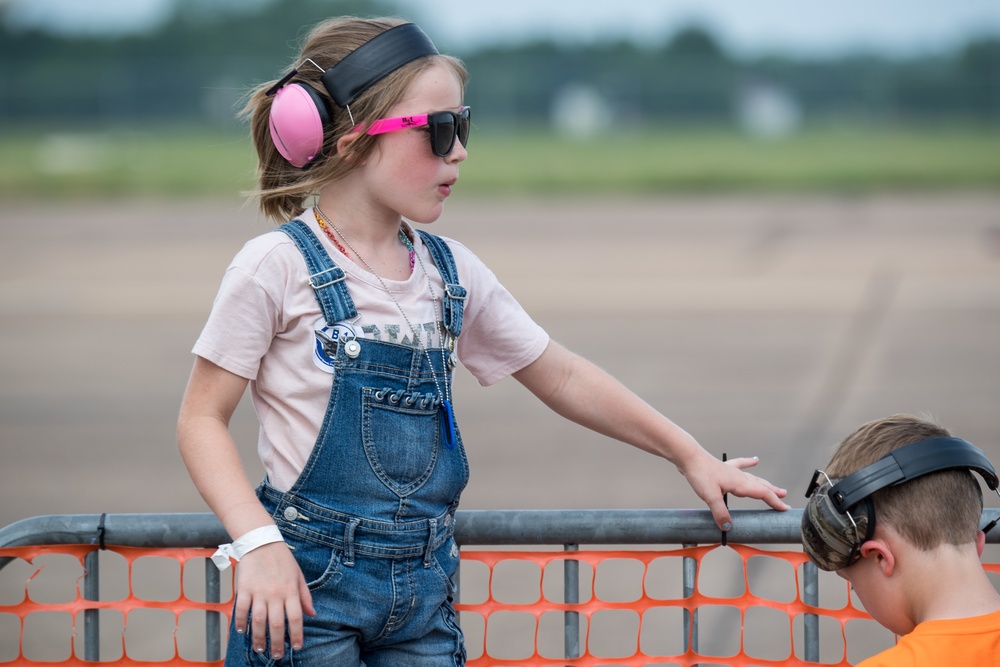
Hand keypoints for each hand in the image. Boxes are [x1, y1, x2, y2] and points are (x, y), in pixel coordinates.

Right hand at [231, 541, 314, 657]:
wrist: (262, 542)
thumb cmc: (282, 560)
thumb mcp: (299, 575)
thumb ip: (305, 596)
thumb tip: (312, 614)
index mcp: (291, 591)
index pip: (295, 618)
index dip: (297, 634)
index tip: (297, 646)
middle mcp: (275, 593)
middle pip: (276, 624)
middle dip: (277, 643)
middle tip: (277, 655)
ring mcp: (259, 592)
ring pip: (258, 620)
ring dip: (259, 637)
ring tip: (260, 648)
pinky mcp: (244, 588)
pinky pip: (241, 609)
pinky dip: (240, 621)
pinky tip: (241, 631)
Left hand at [680, 452, 788, 530]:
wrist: (690, 457)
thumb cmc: (700, 474)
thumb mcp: (710, 497)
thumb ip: (720, 512)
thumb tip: (728, 527)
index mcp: (739, 483)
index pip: (762, 493)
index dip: (774, 501)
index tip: (785, 509)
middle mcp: (739, 476)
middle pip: (761, 486)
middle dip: (774, 494)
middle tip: (785, 499)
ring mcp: (732, 471)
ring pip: (754, 478)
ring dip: (765, 484)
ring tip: (776, 488)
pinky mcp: (725, 468)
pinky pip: (741, 465)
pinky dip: (749, 463)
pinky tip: (755, 460)